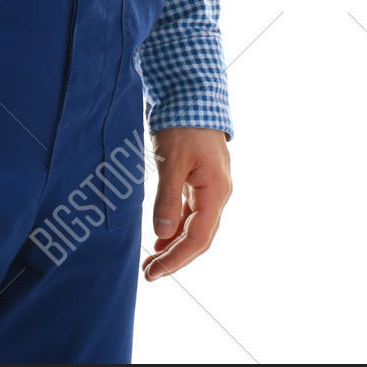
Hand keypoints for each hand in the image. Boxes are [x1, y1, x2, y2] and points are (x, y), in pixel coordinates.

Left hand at [141, 127, 231, 280]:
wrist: (192, 93)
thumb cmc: (183, 124)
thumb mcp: (171, 161)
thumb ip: (167, 199)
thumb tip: (161, 234)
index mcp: (215, 192)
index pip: (197, 239)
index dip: (175, 259)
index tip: (153, 273)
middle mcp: (218, 194)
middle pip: (199, 237)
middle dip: (174, 257)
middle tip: (149, 273)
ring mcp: (210, 187)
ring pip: (195, 226)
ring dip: (174, 243)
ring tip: (151, 259)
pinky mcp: (200, 179)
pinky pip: (191, 211)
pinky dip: (176, 225)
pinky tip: (160, 234)